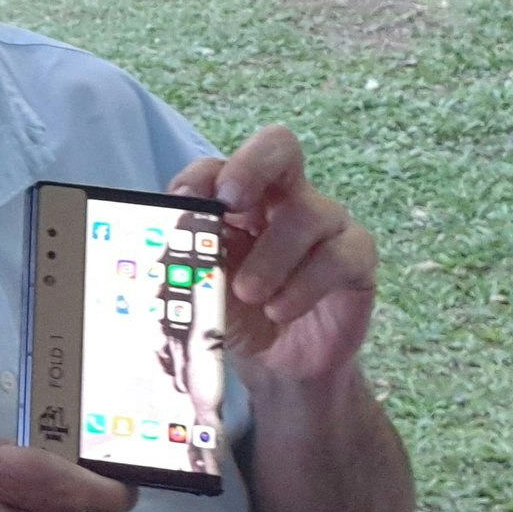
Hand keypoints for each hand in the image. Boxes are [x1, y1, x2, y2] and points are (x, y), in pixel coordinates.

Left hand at [168, 125, 376, 383]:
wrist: (275, 363)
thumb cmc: (233, 312)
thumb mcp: (199, 287)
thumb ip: (182, 258)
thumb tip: (156, 239)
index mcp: (236, 199)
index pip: (218, 165)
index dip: (201, 176)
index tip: (184, 201)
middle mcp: (283, 199)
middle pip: (280, 149)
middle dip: (252, 167)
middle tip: (231, 201)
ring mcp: (325, 224)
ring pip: (307, 212)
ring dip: (272, 256)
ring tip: (250, 294)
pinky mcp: (356, 257)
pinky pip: (340, 253)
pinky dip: (306, 284)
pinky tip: (279, 309)